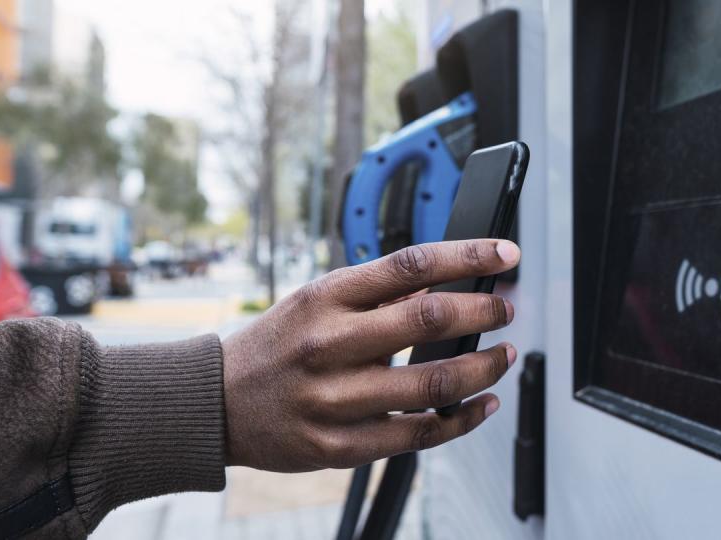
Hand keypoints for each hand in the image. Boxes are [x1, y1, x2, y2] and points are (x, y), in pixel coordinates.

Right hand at [222, 239, 520, 471]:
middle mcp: (330, 343)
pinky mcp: (340, 444)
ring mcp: (335, 398)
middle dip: (483, 311)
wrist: (216, 403)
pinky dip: (462, 419)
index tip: (504, 254)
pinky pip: (418, 434)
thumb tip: (440, 282)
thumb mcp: (314, 301)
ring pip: (433, 383)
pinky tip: (481, 405)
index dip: (467, 255)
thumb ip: (375, 293)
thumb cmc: (274, 346)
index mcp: (325, 298)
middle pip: (429, 320)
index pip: (410, 264)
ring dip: (483, 367)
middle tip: (505, 309)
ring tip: (502, 356)